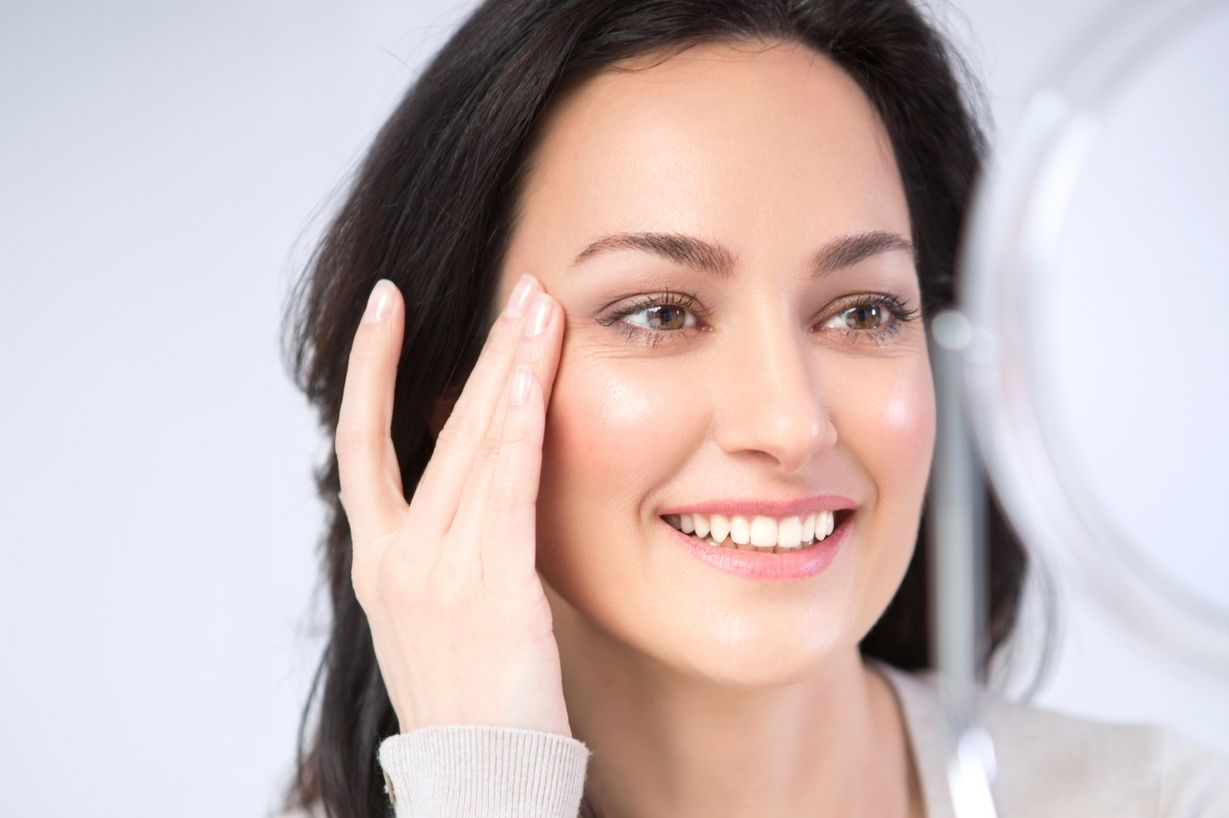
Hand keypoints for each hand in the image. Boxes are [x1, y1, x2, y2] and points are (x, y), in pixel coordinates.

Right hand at [334, 274, 570, 736]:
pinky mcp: (493, 592)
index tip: (386, 305)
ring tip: (539, 308)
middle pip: (436, 428)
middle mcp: (397, 558)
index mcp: (378, 562)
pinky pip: (506, 494)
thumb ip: (446, 551)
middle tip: (517, 288)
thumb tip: (479, 492)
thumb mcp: (437, 618)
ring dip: (511, 370)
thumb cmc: (473, 705)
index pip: (363, 443)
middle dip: (481, 351)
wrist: (479, 782)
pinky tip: (532, 382)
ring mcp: (438, 573)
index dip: (372, 369)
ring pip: (476, 447)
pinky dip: (519, 432)